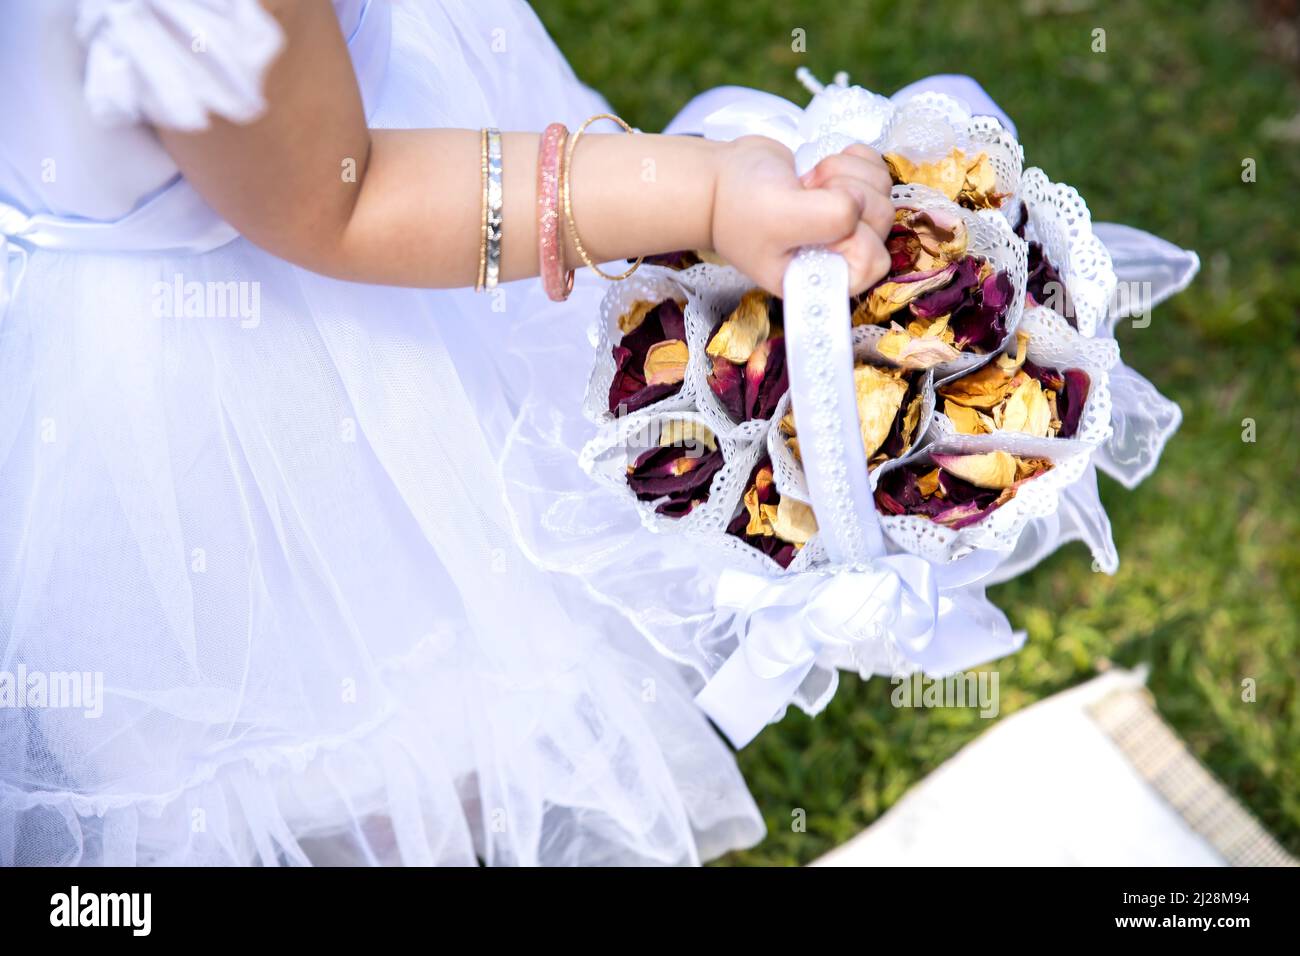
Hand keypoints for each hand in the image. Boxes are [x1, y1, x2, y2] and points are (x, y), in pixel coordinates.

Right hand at [709, 136, 893, 296]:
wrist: (717, 180)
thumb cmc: (739, 206)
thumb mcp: (781, 217)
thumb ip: (830, 218)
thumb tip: (860, 203)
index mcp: (823, 278)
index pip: (873, 261)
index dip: (854, 232)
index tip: (816, 219)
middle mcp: (839, 254)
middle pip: (883, 221)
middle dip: (848, 193)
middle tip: (808, 192)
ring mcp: (846, 222)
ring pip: (883, 191)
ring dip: (848, 173)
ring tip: (809, 181)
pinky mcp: (847, 190)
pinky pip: (876, 171)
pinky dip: (854, 159)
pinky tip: (823, 167)